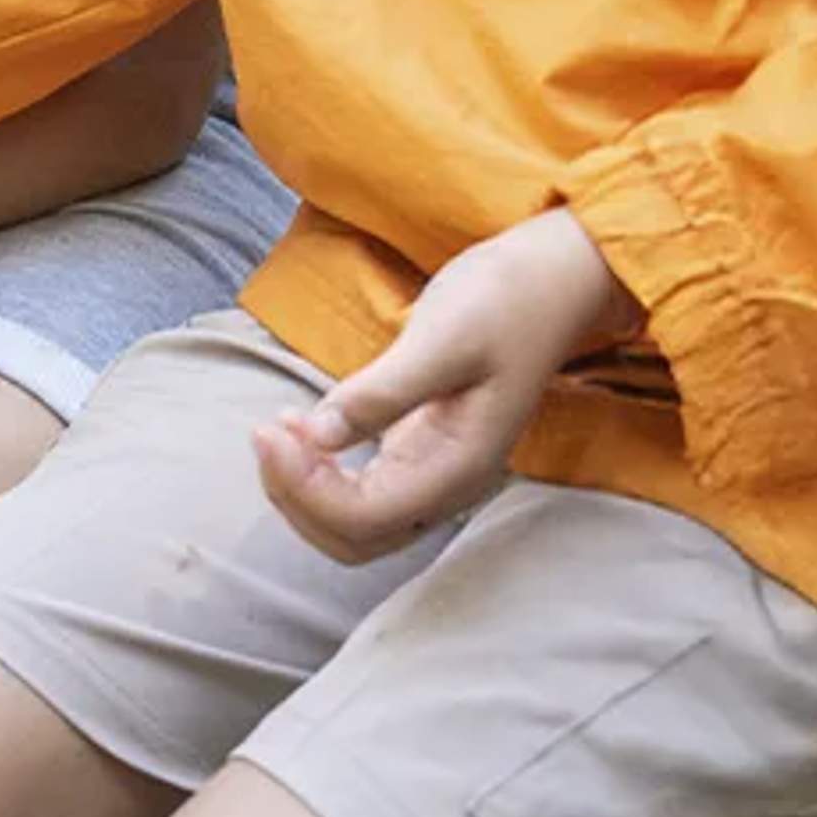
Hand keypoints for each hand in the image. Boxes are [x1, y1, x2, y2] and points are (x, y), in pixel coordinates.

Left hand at [251, 208, 641, 564]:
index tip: (271, 429)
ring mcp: (436, 469)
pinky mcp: (421, 447)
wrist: (551, 279)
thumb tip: (317, 435)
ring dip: (303, 490)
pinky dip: (320, 473)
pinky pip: (362, 490)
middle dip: (297, 498)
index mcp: (461, 466)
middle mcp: (450, 483)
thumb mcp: (442, 337)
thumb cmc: (506, 300)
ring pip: (354, 522)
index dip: (305, 488)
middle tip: (265, 431)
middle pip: (354, 538)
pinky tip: (299, 427)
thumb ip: (382, 391)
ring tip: (276, 429)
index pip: (364, 519)